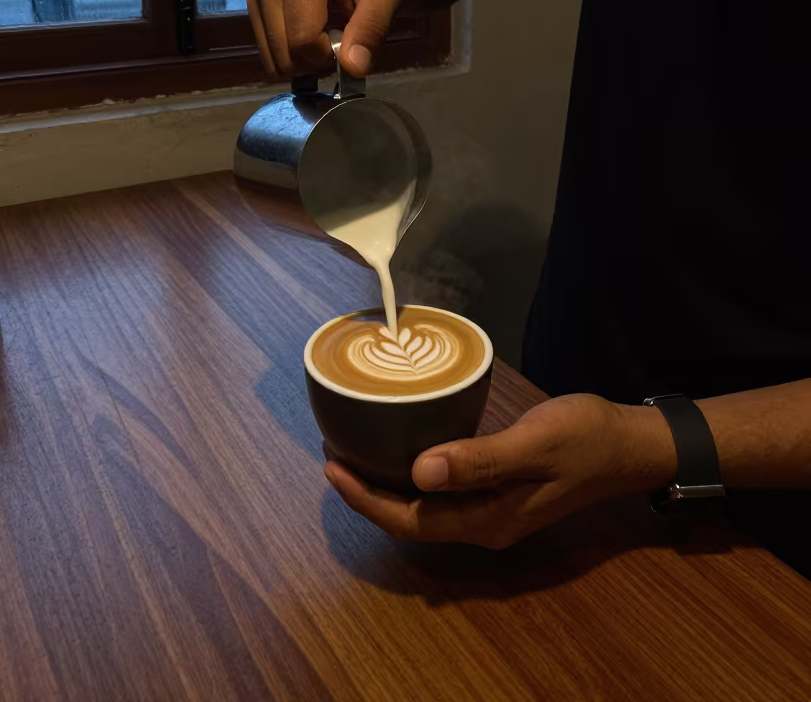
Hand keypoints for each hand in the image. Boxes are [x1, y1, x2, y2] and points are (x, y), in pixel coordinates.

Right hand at [247, 0, 404, 78]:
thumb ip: (371, 30)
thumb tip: (353, 69)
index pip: (303, 40)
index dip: (330, 55)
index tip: (350, 41)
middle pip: (285, 55)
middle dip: (317, 61)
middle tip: (341, 41)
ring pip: (275, 61)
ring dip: (305, 63)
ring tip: (328, 37)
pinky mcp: (255, 11)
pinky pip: (270, 58)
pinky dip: (294, 59)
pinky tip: (313, 38)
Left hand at [324, 394, 677, 548]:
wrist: (629, 445)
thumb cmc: (584, 438)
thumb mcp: (534, 443)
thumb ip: (480, 460)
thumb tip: (418, 472)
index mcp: (488, 519)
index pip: (411, 520)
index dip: (367, 499)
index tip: (333, 467)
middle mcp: (485, 525)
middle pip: (412, 519)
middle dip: (368, 494)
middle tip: (334, 454)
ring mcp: (493, 512)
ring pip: (425, 508)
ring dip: (388, 485)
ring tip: (356, 451)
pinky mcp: (499, 493)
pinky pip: (444, 493)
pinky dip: (415, 475)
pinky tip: (404, 449)